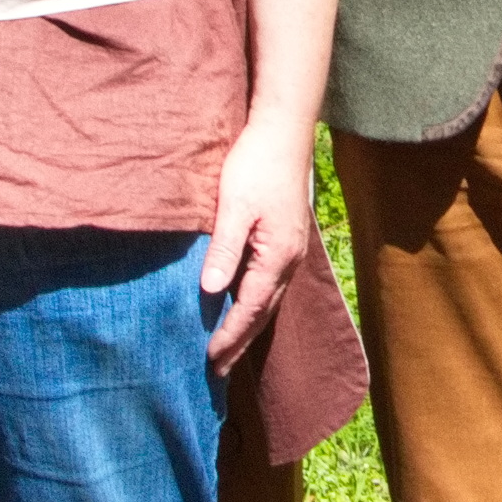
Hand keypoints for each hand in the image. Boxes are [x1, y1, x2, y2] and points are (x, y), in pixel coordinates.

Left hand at [200, 115, 320, 356]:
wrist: (284, 131)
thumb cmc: (255, 164)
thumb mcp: (233, 206)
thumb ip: (224, 249)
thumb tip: (212, 291)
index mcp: (277, 256)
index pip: (250, 309)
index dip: (229, 337)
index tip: (209, 361)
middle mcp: (289, 260)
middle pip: (263, 312)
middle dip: (240, 342)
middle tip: (217, 370)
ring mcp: (291, 250)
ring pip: (269, 300)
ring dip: (248, 326)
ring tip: (228, 348)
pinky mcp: (286, 240)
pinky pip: (270, 284)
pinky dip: (254, 304)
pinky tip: (241, 306)